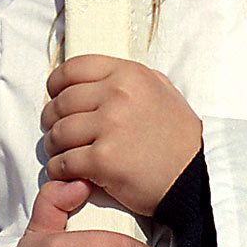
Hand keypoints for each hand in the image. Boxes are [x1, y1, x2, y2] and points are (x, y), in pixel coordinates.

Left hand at [42, 55, 201, 215]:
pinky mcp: (103, 160)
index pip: (73, 69)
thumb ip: (128, 79)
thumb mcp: (161, 90)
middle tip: (56, 131)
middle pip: (61, 103)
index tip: (55, 97)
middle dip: (52, 120)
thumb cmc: (177, 136)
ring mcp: (109, 127)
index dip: (56, 84)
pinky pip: (63, 162)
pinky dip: (59, 169)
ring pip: (58, 133)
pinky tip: (66, 172)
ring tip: (61, 152)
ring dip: (54, 146)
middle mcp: (117, 95)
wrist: (194, 177)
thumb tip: (92, 77)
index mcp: (129, 74)